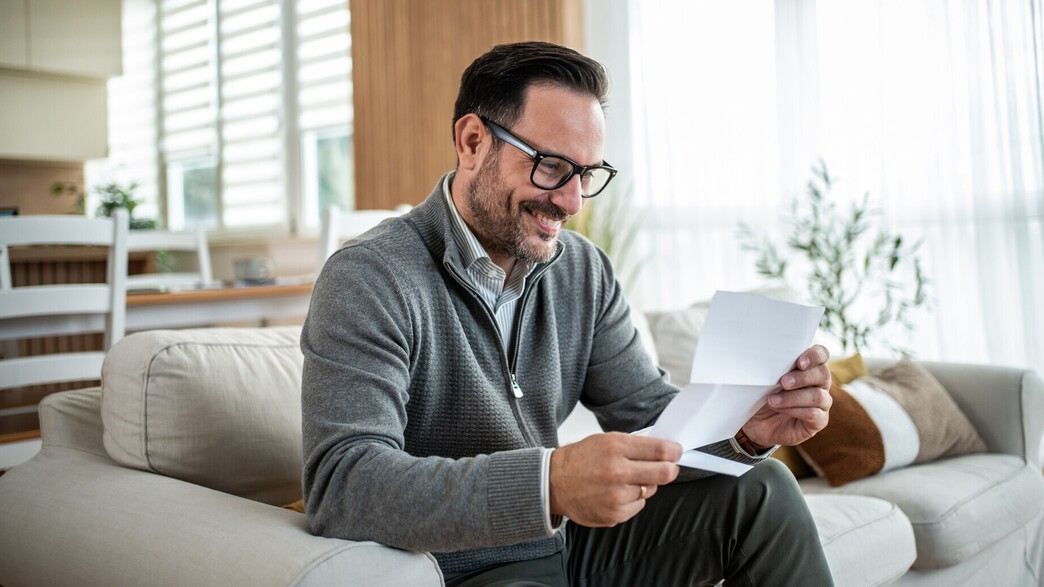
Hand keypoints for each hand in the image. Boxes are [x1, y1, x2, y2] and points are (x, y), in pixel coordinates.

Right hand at [550, 432, 681, 526]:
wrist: (554, 483)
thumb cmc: (581, 459)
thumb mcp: (605, 440)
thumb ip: (634, 445)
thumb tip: (664, 450)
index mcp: (615, 448)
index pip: (660, 450)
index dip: (674, 451)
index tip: (677, 452)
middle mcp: (617, 472)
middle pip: (664, 473)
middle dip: (670, 469)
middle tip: (668, 467)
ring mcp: (616, 496)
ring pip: (650, 490)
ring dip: (644, 485)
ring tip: (624, 480)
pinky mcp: (614, 514)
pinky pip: (638, 506)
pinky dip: (632, 500)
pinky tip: (616, 493)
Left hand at [742, 345, 831, 447]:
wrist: (756, 423)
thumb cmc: (762, 395)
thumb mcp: (764, 379)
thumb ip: (773, 367)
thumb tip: (769, 358)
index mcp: (809, 367)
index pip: (821, 354)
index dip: (815, 356)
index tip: (799, 363)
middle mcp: (819, 383)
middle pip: (823, 374)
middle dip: (802, 377)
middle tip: (783, 382)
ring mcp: (821, 403)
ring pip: (818, 396)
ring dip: (794, 397)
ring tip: (772, 400)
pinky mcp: (819, 421)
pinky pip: (814, 414)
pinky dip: (794, 410)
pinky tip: (779, 409)